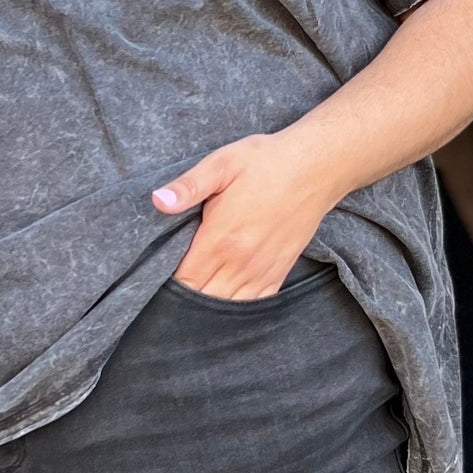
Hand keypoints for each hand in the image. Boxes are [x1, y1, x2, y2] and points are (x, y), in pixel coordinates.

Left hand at [152, 130, 339, 298]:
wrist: (314, 168)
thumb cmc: (265, 163)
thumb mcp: (222, 164)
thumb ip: (188, 186)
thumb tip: (158, 200)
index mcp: (220, 239)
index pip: (185, 281)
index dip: (168, 285)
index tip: (159, 278)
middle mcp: (241, 262)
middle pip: (204, 300)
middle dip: (185, 301)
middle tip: (171, 293)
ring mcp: (262, 270)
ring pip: (228, 307)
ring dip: (209, 308)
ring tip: (195, 301)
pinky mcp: (280, 271)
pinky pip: (256, 304)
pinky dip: (238, 309)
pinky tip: (226, 302)